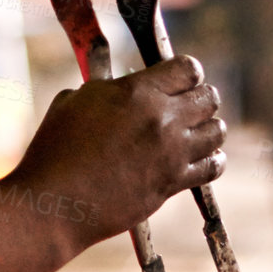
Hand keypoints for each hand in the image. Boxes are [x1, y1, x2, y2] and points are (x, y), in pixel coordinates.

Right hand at [0, 56, 225, 271]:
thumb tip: (120, 85)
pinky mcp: (173, 183)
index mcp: (137, 92)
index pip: (188, 68)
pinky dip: (211, 160)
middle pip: (209, 97)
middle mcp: (162, 119)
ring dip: (208, 128)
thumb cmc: (55, 150)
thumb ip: (106, 88)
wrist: (56, 203)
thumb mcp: (73, 101)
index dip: (186, 71)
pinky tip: (199, 158)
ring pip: (217, 131)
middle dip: (200, 97)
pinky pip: (213, 167)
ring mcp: (171, 153)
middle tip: (187, 105)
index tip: (179, 78)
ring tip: (193, 131)